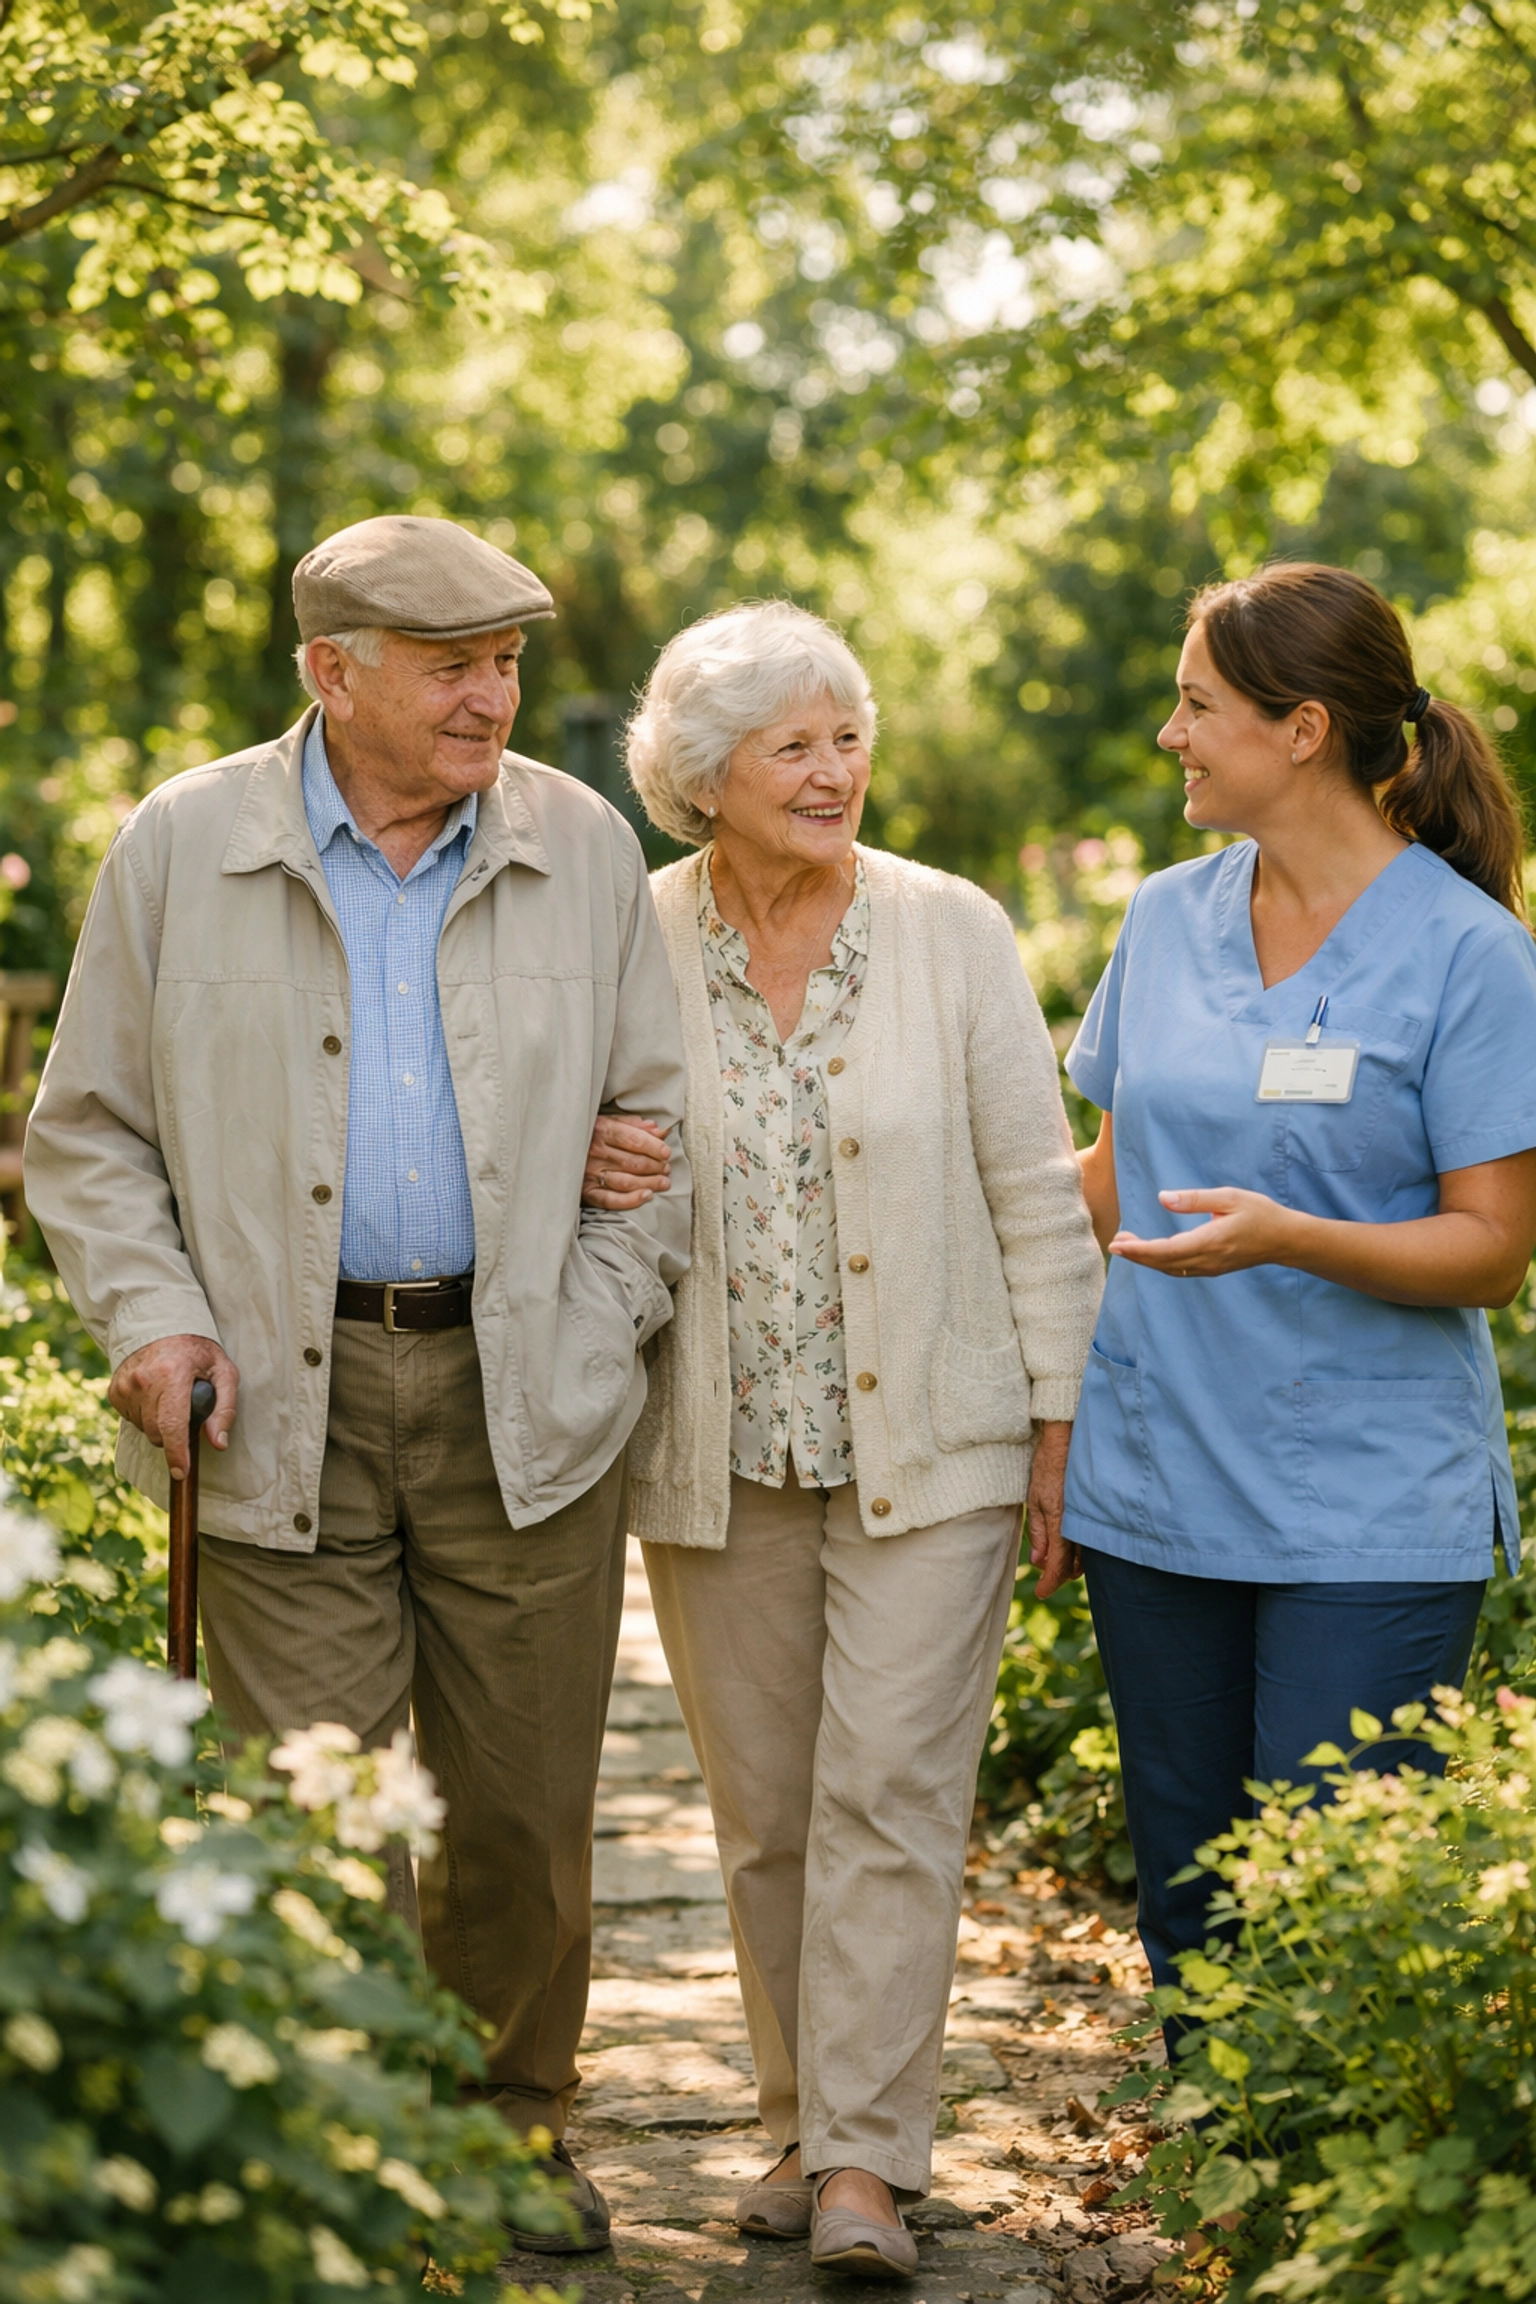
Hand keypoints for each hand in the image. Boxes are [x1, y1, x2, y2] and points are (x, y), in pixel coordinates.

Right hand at [108, 1334, 238, 1481]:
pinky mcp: (114, 1391)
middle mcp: (143, 1380)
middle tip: (187, 1411)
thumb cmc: (198, 1352)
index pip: (172, 1424)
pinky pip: (132, 1420)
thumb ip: (225, 1408)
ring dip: (160, 1424)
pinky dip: (146, 1416)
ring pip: (144, 1429)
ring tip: (171, 1398)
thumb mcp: (224, 1372)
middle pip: (157, 1433)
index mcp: (172, 1373)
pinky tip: (155, 1397)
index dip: (178, 1452)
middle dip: (174, 1435)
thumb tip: (218, 1442)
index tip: (181, 1471)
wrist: (161, 1326)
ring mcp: (124, 1386)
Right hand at [583, 1112, 671, 1210]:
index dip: (654, 1147)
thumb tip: (658, 1129)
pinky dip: (630, 1200)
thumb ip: (632, 1125)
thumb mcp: (605, 1121)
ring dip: (650, 1183)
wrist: (552, 1147)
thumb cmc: (585, 1134)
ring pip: (627, 1181)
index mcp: (600, 1130)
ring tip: (663, 1182)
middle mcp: (594, 1152)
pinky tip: (647, 1195)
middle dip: (656, 1167)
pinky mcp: (585, 1191)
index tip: (666, 1152)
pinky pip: (610, 1200)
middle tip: (667, 1169)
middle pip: (634, 1162)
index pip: (634, 1140)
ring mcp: (589, 1173)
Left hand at [1027, 1419, 1079, 1597]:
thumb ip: (1038, 1531)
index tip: (1040, 1592)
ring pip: (1086, 1556)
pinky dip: (1081, 1551)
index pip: (1059, 1564)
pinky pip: (1092, 1540)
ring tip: (1055, 1564)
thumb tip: (1039, 1561)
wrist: (1069, 1437)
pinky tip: (1071, 1548)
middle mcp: (1080, 1522)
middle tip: (1046, 1578)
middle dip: (1060, 1575)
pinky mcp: (1096, 1510)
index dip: (1050, 1583)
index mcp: (1061, 1520)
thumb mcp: (1035, 1497)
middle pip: (1075, 1565)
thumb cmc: (1048, 1464)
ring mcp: (1091, 1516)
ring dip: (1071, 1565)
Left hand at [1109, 1187, 1301, 1277]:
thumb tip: (1163, 1198)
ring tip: (1127, 1245)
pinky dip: (1161, 1263)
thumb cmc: (1260, 1213)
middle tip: (1115, 1243)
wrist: (1286, 1239)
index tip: (1117, 1245)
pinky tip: (1153, 1253)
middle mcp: (1208, 1259)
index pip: (1165, 1251)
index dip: (1139, 1250)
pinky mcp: (1213, 1268)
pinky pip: (1181, 1270)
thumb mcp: (1229, 1197)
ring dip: (1147, 1260)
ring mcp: (1211, 1267)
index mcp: (1210, 1241)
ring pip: (1170, 1269)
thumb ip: (1194, 1199)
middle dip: (1137, 1255)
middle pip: (1163, 1263)